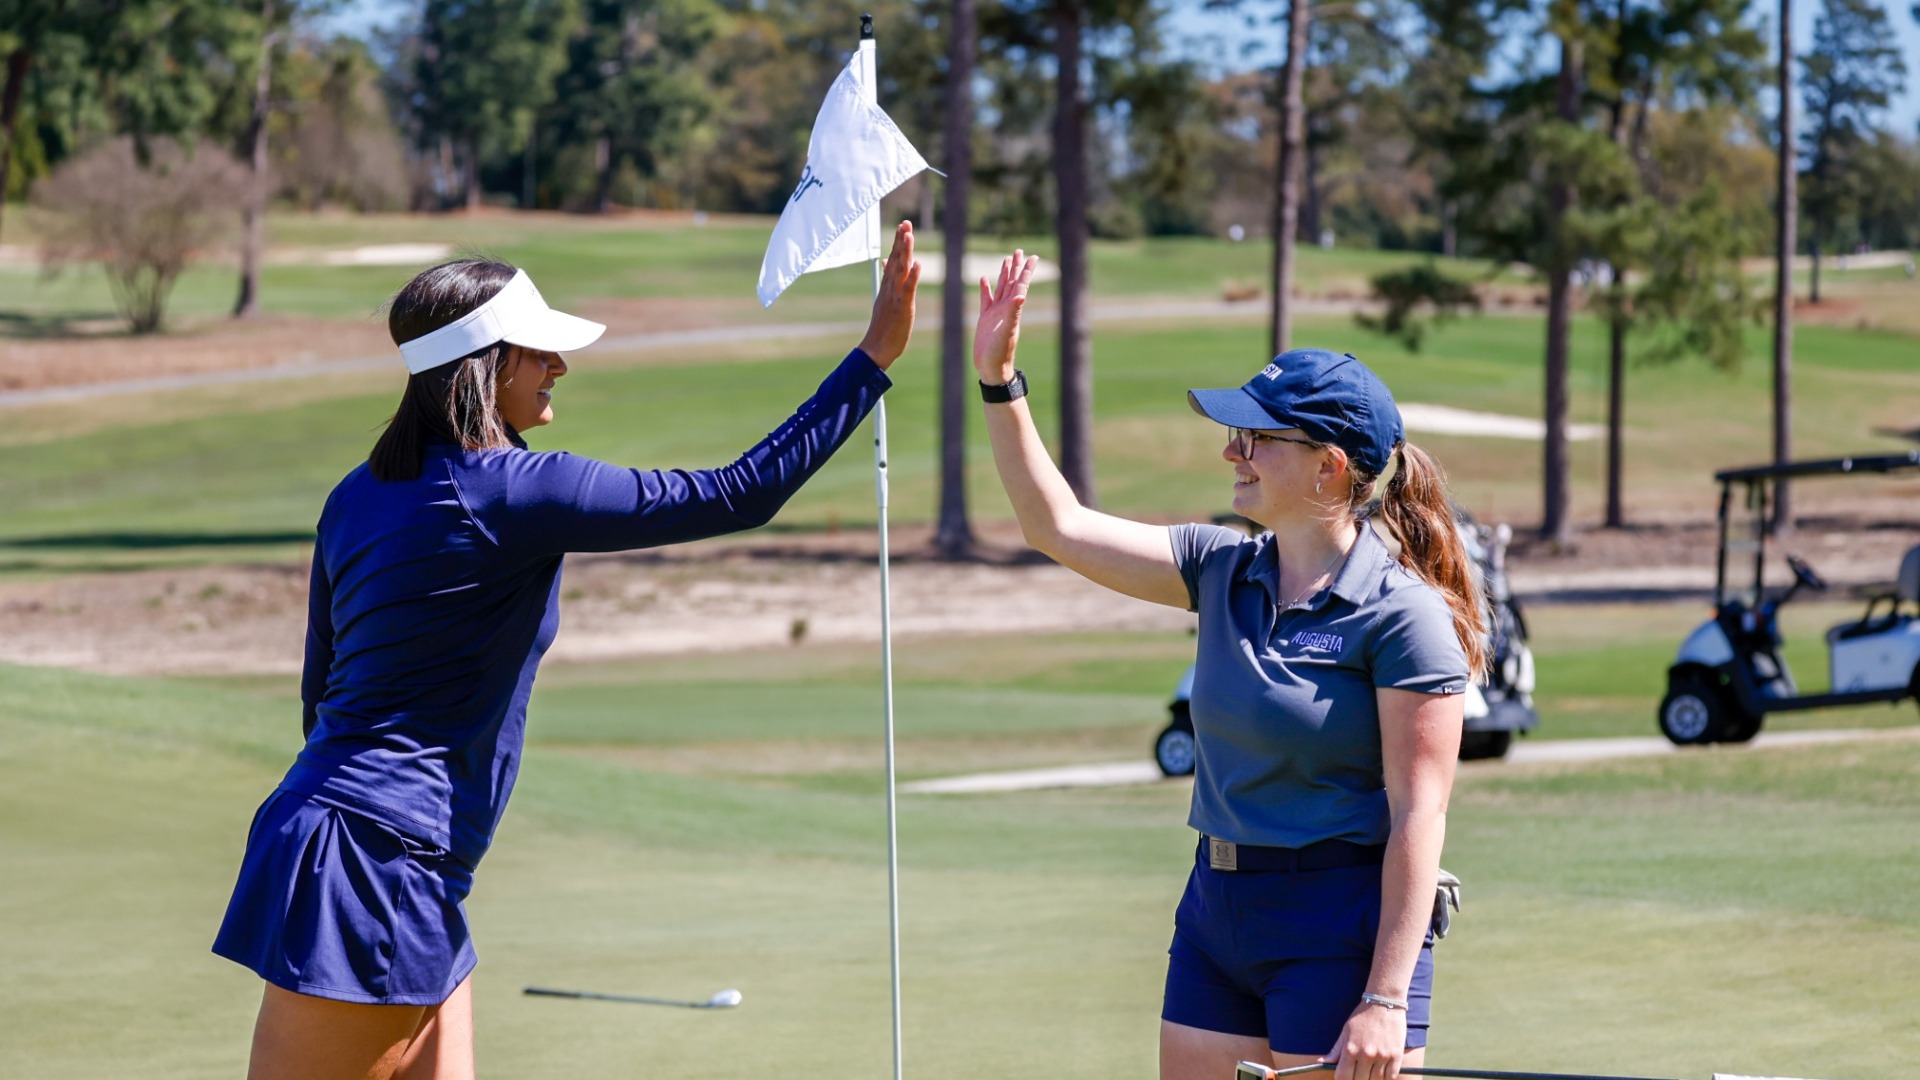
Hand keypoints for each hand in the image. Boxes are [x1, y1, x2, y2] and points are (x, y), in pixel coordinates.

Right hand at [857, 221, 920, 369]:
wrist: (875, 348)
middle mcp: (890, 288)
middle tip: (905, 223)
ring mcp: (895, 296)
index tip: (903, 226)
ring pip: (900, 270)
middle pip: (896, 260)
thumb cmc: (883, 327)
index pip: (893, 259)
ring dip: (905, 252)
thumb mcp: (885, 300)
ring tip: (909, 235)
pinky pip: (908, 289)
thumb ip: (887, 281)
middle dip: (901, 240)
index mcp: (887, 286)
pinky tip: (917, 264)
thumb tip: (885, 264)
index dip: (898, 242)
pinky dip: (912, 276)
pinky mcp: (902, 307)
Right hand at [974, 250, 1038, 384]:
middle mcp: (1006, 308)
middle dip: (1017, 266)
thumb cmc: (1000, 352)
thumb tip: (1021, 295)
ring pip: (1001, 287)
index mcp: (1013, 308)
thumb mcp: (1007, 331)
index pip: (1021, 284)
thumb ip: (1013, 312)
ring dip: (1004, 274)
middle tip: (1020, 251)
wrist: (991, 367)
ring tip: (1007, 259)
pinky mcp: (985, 318)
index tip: (1032, 256)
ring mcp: (996, 312)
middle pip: (1013, 282)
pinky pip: (986, 299)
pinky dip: (986, 288)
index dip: (1026, 270)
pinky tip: (984, 279)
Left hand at [1322, 999, 1405, 1079]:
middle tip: (1360, 1071)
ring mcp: (1382, 1056)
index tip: (1346, 1076)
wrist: (1384, 1003)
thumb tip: (1321, 1062)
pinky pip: (1390, 1077)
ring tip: (1371, 1068)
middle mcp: (1366, 1055)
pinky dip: (1386, 1077)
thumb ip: (1335, 1050)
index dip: (1343, 1079)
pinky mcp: (1396, 1055)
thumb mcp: (1345, 1031)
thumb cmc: (1362, 1017)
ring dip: (1372, 1078)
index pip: (1343, 1077)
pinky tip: (1382, 1069)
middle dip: (1358, 1078)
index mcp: (1350, 1050)